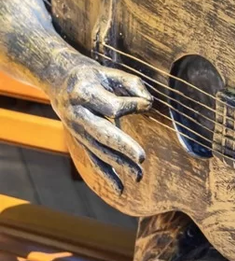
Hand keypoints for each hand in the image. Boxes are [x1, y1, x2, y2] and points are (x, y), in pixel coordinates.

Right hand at [48, 59, 151, 193]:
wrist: (60, 80)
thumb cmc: (95, 76)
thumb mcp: (111, 72)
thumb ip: (133, 84)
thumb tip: (148, 104)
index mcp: (84, 93)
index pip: (112, 107)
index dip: (132, 105)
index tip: (146, 104)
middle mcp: (77, 115)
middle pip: (101, 134)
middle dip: (122, 146)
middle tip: (142, 157)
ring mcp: (76, 130)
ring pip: (98, 150)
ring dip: (119, 164)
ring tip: (139, 175)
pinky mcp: (80, 140)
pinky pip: (93, 159)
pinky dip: (106, 174)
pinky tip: (120, 188)